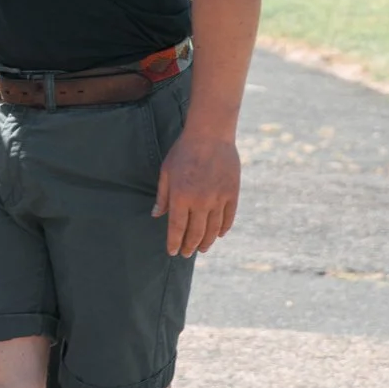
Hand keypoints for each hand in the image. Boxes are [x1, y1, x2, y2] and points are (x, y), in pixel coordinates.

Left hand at [153, 131, 240, 256]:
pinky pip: (228, 218)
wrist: (210, 134)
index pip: (177, 228)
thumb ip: (162, 195)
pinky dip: (223, 229)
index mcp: (180, 196)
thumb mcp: (166, 171)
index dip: (174, 243)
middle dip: (189, 246)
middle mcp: (199, 202)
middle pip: (195, 233)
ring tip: (202, 248)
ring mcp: (218, 199)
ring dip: (207, 242)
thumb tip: (156, 215)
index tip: (173, 252)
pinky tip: (218, 235)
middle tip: (186, 253)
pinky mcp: (231, 194)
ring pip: (213, 229)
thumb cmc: (184, 151)